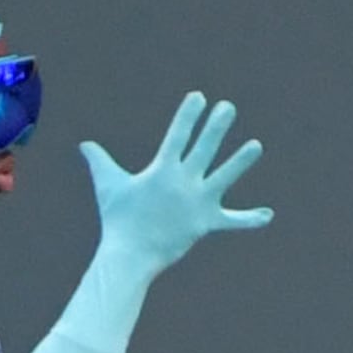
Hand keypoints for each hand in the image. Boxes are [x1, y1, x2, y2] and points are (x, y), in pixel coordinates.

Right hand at [81, 93, 271, 280]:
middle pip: (204, 148)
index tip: (199, 97)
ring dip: (241, 161)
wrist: (130, 255)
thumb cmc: (118, 219)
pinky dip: (249, 220)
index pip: (178, 135)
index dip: (188, 115)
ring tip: (256, 145)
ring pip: (224, 177)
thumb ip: (99, 161)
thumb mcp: (108, 186)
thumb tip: (84, 144)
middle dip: (216, 126)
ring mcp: (198, 203)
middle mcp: (184, 183)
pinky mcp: (206, 223)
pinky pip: (232, 222)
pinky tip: (268, 215)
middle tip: (228, 107)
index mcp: (162, 171)